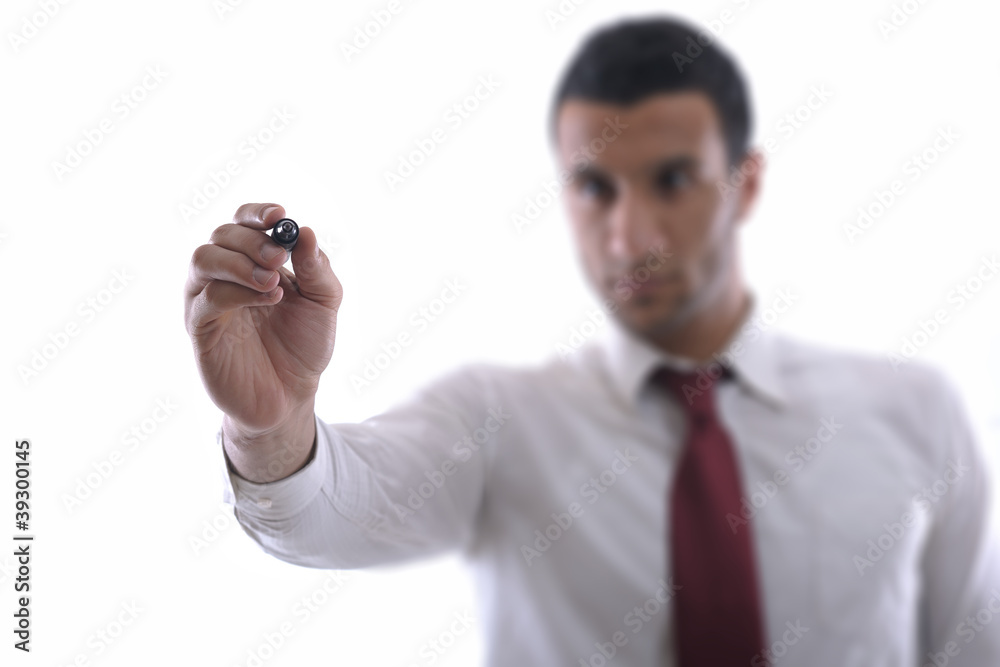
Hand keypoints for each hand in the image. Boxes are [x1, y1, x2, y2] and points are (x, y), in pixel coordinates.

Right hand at [184, 203, 342, 434]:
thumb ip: (316, 268)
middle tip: (279, 258)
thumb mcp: (323, 302)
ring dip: (239, 262)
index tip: (280, 215)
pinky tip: (268, 299)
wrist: (292, 395)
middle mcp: (225, 275)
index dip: (257, 213)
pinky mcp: (200, 330)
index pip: (243, 222)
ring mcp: (207, 301)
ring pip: (202, 259)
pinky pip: (206, 299)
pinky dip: (236, 292)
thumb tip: (307, 232)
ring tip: (273, 282)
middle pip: (222, 235)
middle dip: (254, 241)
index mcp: (253, 261)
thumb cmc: (304, 345)